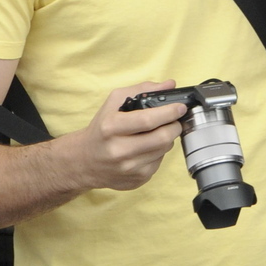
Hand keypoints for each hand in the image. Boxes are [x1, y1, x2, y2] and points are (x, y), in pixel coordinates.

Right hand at [58, 80, 185, 192]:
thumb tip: (169, 85)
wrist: (84, 161)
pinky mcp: (137, 179)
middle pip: (161, 138)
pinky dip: (159, 152)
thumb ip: (141, 89)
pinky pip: (159, 163)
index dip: (169, 113)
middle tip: (175, 120)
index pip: (148, 120)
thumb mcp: (114, 103)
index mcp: (111, 127)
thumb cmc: (102, 129)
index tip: (180, 107)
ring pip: (164, 150)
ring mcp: (129, 168)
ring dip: (168, 139)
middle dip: (174, 126)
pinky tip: (149, 147)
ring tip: (159, 132)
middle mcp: (119, 150)